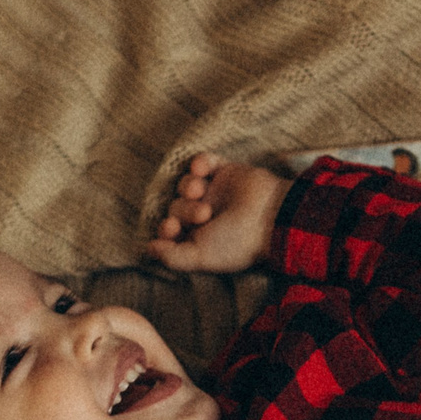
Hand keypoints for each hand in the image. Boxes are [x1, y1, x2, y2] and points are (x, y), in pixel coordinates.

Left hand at [145, 151, 291, 273]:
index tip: (171, 227)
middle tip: (204, 213)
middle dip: (184, 208)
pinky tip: (201, 168)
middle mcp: (204, 215)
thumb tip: (148, 249)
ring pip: (185, 183)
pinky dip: (198, 163)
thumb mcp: (201, 257)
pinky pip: (203, 162)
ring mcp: (215, 192)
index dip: (165, 226)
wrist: (272, 218)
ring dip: (187, 186)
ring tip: (200, 190)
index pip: (170, 229)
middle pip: (176, 205)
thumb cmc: (237, 243)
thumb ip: (173, 257)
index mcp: (199, 237)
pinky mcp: (226, 171)